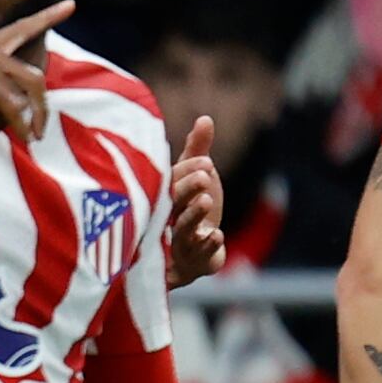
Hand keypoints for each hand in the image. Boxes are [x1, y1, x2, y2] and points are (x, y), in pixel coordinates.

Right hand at [0, 2, 65, 141]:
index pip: (20, 28)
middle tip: (42, 128)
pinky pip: (14, 109)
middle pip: (34, 74)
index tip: (70, 4)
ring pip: (27, 93)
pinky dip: (20, 126)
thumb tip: (13, 100)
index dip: (47, 16)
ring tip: (32, 137)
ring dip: (33, 119)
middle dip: (43, 105)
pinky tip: (22, 138)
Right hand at [163, 113, 226, 286]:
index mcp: (165, 198)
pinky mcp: (194, 264)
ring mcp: (178, 244)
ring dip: (193, 215)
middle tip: (204, 175)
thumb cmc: (186, 211)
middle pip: (173, 204)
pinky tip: (217, 235)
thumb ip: (197, 151)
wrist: (187, 258)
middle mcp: (166, 221)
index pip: (172, 183)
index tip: (206, 161)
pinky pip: (198, 257)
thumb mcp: (194, 178)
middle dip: (187, 189)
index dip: (187, 172)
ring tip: (207, 200)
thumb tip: (206, 118)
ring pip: (182, 230)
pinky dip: (207, 246)